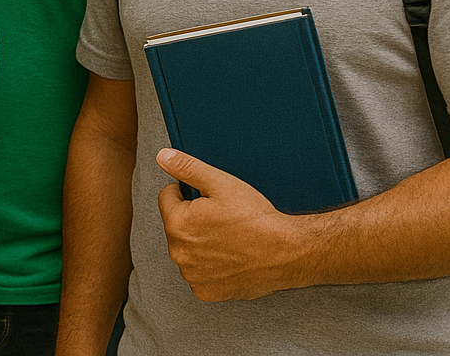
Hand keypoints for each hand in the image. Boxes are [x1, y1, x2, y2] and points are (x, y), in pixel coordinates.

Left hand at [155, 148, 303, 301]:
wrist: (287, 252)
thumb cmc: (256, 218)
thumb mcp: (221, 183)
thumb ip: (187, 168)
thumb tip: (163, 156)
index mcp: (177, 224)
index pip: (167, 198)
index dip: (187, 192)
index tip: (208, 199)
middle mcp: (179, 253)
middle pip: (176, 225)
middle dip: (192, 218)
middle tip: (221, 218)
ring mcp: (192, 275)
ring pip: (187, 249)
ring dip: (199, 243)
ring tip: (227, 237)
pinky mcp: (206, 291)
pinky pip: (199, 273)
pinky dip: (210, 266)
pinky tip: (229, 257)